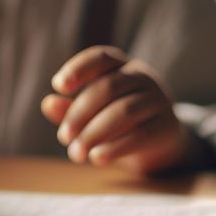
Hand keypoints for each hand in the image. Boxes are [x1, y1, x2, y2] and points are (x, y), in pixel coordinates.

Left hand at [39, 46, 194, 175]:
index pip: (101, 57)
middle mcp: (143, 77)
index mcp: (122, 66)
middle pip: (108, 88)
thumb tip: (48, 103)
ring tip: (76, 154)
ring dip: (94, 134)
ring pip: (123, 112)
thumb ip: (71, 108)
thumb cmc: (119, 123)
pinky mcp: (167, 126)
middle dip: (80, 113)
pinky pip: (140, 136)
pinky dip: (115, 148)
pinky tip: (96, 158)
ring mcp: (158, 100)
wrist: (161, 143)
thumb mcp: (93, 113)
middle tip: (63, 138)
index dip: (79, 68)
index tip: (59, 86)